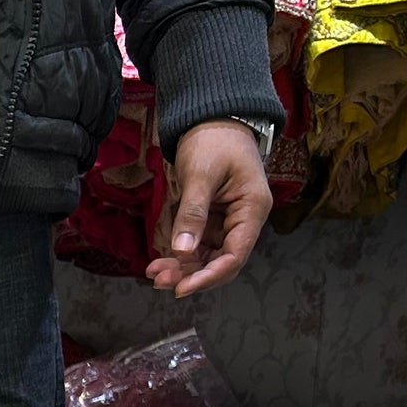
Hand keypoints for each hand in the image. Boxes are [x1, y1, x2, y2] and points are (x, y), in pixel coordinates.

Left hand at [146, 121, 271, 297]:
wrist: (211, 119)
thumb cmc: (213, 140)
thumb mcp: (200, 175)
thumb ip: (192, 213)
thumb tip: (182, 252)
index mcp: (252, 208)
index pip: (235, 255)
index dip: (209, 276)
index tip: (181, 288)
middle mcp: (245, 220)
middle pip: (221, 262)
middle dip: (191, 275)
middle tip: (159, 280)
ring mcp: (228, 222)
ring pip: (207, 258)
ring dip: (182, 269)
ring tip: (153, 272)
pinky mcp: (213, 221)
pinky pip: (198, 247)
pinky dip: (179, 256)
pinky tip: (159, 262)